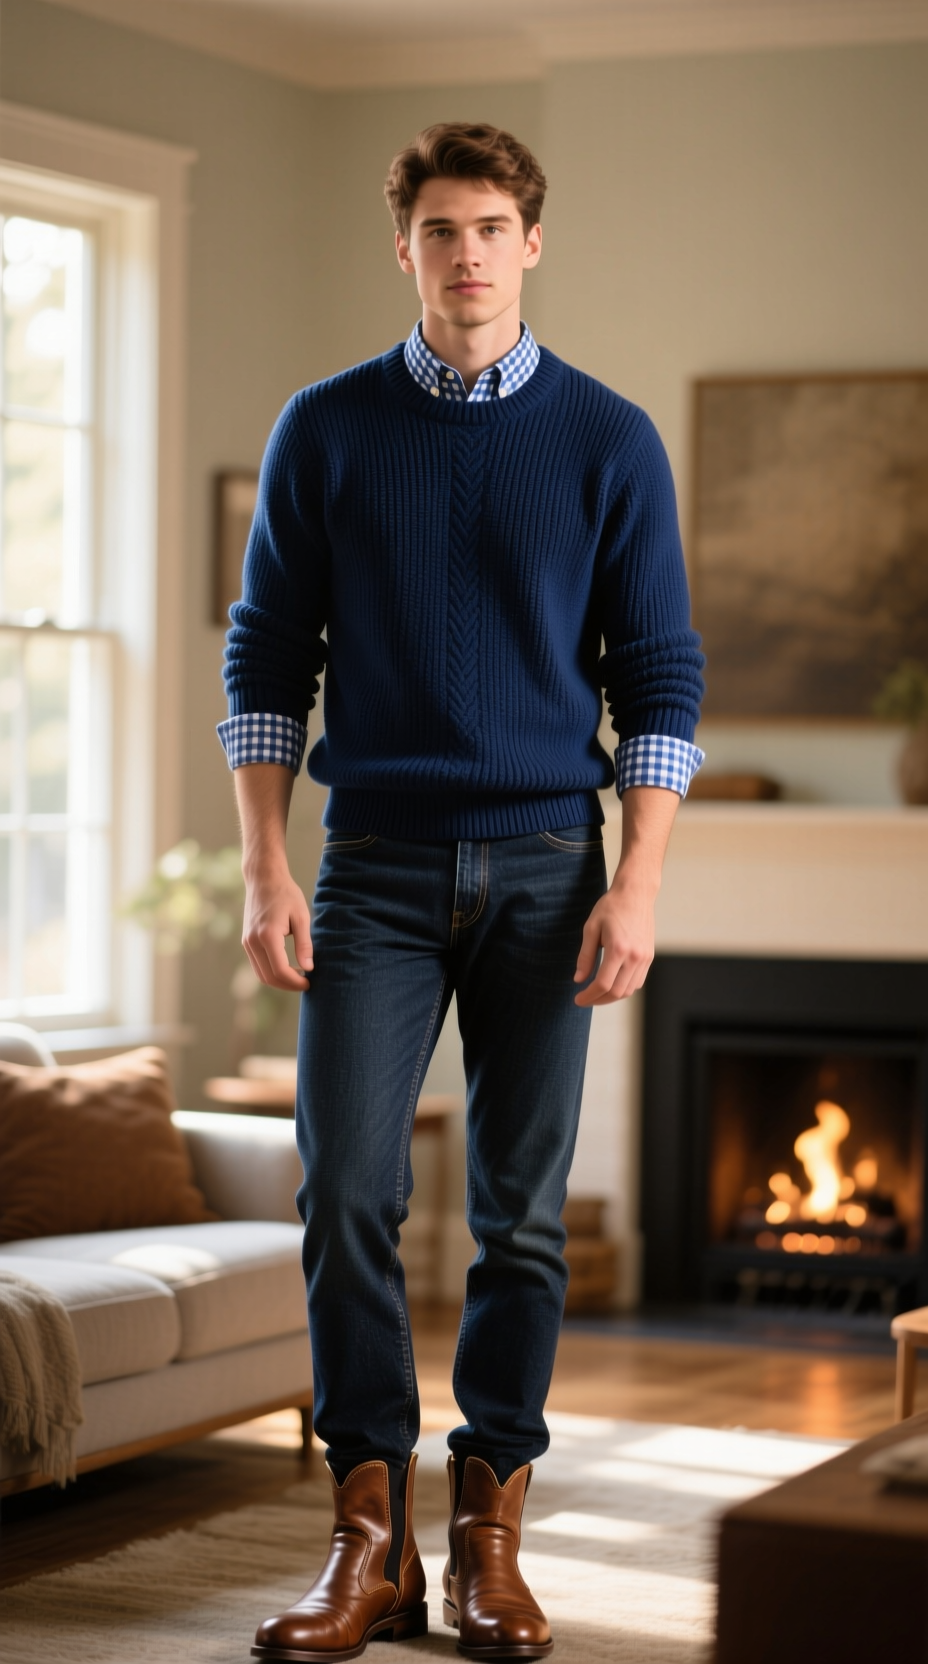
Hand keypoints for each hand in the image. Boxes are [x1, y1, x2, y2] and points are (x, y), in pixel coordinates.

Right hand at [242, 862, 313, 991]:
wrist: (263, 878)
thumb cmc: (286, 894)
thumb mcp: (301, 916)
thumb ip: (304, 944)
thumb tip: (308, 968)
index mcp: (267, 935)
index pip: (280, 970)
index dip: (295, 982)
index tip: (310, 982)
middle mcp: (253, 942)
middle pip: (268, 977)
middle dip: (288, 985)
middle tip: (306, 983)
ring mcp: (247, 942)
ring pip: (261, 974)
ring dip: (279, 981)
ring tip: (298, 978)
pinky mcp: (246, 941)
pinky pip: (257, 965)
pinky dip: (271, 972)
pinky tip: (287, 968)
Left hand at [573, 879, 655, 1006]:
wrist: (635, 894)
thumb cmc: (611, 907)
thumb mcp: (591, 929)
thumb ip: (585, 957)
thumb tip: (579, 980)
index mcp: (618, 949)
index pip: (603, 984)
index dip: (589, 996)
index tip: (578, 999)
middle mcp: (635, 956)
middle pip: (617, 992)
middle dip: (598, 1000)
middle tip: (585, 999)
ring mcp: (645, 958)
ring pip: (629, 990)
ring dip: (612, 996)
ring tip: (597, 993)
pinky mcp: (649, 956)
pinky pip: (638, 981)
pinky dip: (624, 987)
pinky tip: (612, 983)